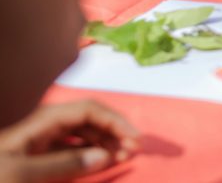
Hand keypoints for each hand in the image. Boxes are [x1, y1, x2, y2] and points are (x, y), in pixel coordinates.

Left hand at [0, 100, 138, 181]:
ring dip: (105, 141)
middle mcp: (42, 126)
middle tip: (134, 151)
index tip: (135, 141)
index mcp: (40, 122)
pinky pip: (71, 148)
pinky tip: (100, 162)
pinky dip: (90, 153)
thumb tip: (104, 155)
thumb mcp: (22, 175)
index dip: (116, 121)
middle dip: (114, 130)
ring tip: (122, 157)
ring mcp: (39, 141)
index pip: (88, 110)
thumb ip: (64, 164)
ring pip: (82, 133)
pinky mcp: (36, 157)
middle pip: (88, 118)